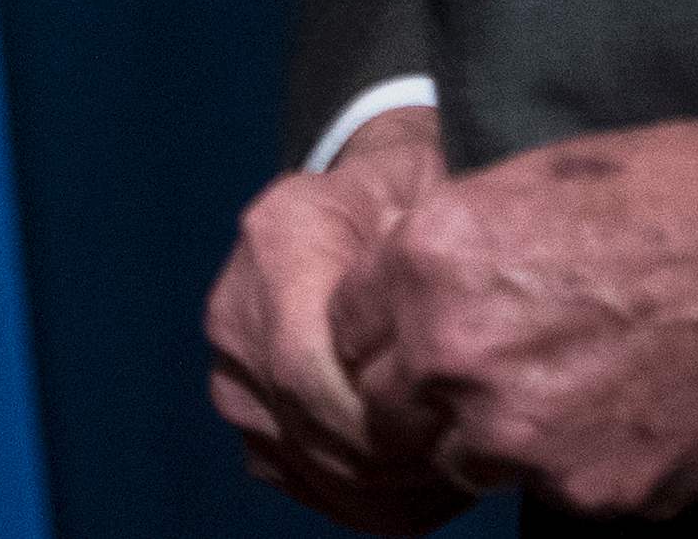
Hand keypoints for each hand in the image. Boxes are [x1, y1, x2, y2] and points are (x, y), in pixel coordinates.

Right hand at [208, 106, 461, 525]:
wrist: (343, 203)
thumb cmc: (398, 200)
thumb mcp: (423, 199)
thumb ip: (427, 267)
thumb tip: (449, 349)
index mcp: (277, 242)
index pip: (306, 369)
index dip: (378, 423)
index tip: (454, 434)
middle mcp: (234, 311)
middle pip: (305, 428)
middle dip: (391, 465)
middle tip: (468, 469)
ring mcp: (229, 369)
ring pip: (303, 466)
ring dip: (381, 491)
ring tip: (452, 477)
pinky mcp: (242, 410)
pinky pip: (297, 478)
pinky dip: (360, 499)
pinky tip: (419, 485)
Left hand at [327, 116, 697, 520]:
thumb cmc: (671, 195)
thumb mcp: (527, 183)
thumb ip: (447, 248)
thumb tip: (406, 288)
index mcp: (428, 262)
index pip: (343, 331)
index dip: (380, 332)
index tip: (412, 333)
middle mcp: (455, 355)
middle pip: (386, 409)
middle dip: (421, 395)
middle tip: (484, 372)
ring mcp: (521, 437)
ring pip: (462, 462)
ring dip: (492, 439)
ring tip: (563, 389)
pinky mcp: (591, 493)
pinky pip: (550, 495)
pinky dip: (573, 465)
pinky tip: (621, 414)